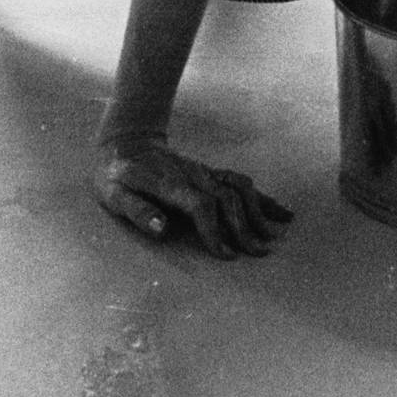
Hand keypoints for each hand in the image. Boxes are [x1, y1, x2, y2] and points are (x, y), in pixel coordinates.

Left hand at [91, 135, 291, 258]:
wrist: (126, 143)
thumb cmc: (115, 176)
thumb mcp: (113, 195)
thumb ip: (137, 211)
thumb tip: (162, 230)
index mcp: (169, 184)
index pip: (200, 205)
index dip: (214, 230)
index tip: (225, 254)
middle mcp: (192, 176)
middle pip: (226, 198)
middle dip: (244, 227)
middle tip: (257, 253)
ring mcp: (204, 173)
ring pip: (239, 188)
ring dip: (258, 212)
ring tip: (272, 237)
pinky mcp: (211, 173)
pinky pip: (242, 183)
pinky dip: (264, 197)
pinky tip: (283, 213)